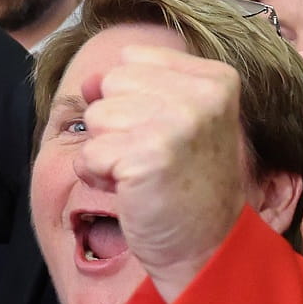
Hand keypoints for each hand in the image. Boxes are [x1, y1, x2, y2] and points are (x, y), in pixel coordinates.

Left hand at [73, 44, 254, 300]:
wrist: (206, 245)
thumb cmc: (185, 183)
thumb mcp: (172, 122)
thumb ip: (133, 89)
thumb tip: (87, 80)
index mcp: (216, 78)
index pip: (132, 58)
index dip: (130, 98)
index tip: (161, 133)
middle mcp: (202, 96)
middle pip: (110, 84)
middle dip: (114, 124)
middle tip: (149, 157)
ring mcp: (177, 124)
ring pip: (95, 117)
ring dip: (105, 151)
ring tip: (142, 173)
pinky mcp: (148, 157)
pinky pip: (87, 153)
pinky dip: (98, 176)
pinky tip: (132, 190)